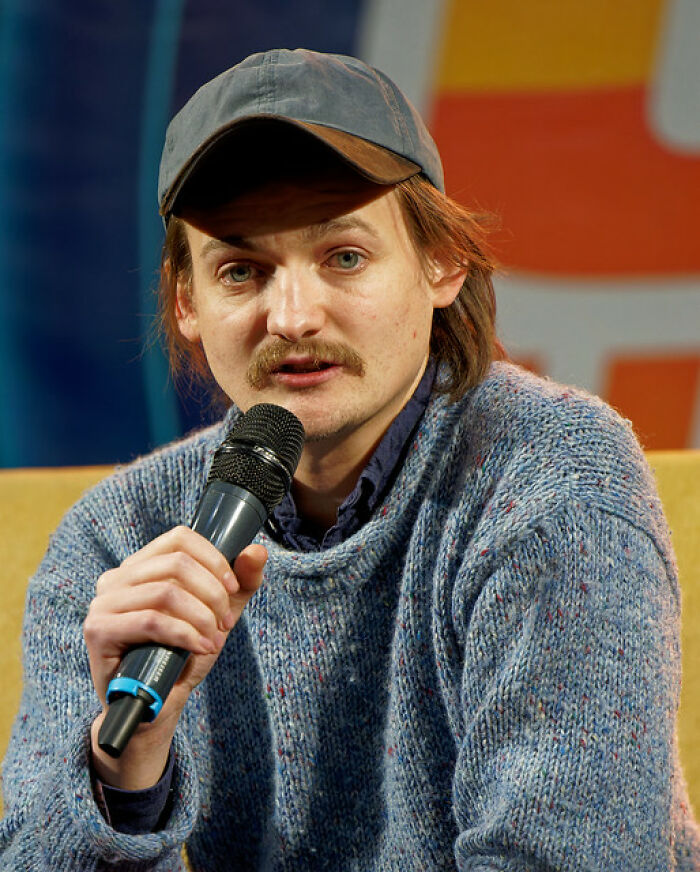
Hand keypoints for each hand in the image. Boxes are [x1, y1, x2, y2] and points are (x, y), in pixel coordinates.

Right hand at [83, 526, 266, 788]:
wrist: (154, 707)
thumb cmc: (181, 655)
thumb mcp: (218, 614)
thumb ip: (240, 583)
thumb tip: (258, 550)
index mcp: (140, 566)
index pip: (179, 538)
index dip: (212, 558)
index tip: (233, 587)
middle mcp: (116, 578)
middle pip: (176, 564)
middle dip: (212, 593)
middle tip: (226, 622)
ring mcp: (103, 603)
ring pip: (166, 592)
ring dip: (201, 617)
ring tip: (214, 639)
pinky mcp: (99, 630)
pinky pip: (151, 621)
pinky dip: (185, 634)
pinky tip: (201, 648)